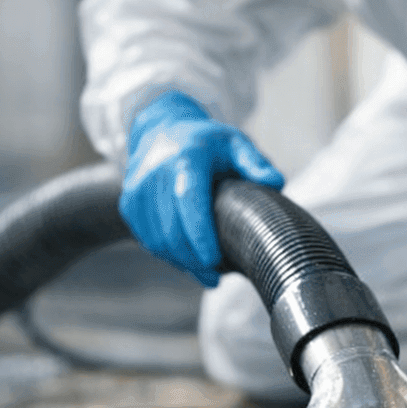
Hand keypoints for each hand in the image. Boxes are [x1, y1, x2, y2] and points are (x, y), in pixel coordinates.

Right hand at [120, 90, 283, 286]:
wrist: (161, 129)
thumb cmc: (207, 142)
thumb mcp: (236, 143)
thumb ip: (255, 163)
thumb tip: (277, 182)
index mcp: (186, 157)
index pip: (188, 200)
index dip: (199, 234)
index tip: (214, 260)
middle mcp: (155, 173)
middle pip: (171, 229)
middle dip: (193, 260)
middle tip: (216, 277)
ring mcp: (137, 190)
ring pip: (157, 240)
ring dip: (181, 262)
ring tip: (205, 273)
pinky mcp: (129, 204)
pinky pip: (147, 239)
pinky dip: (167, 255)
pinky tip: (187, 261)